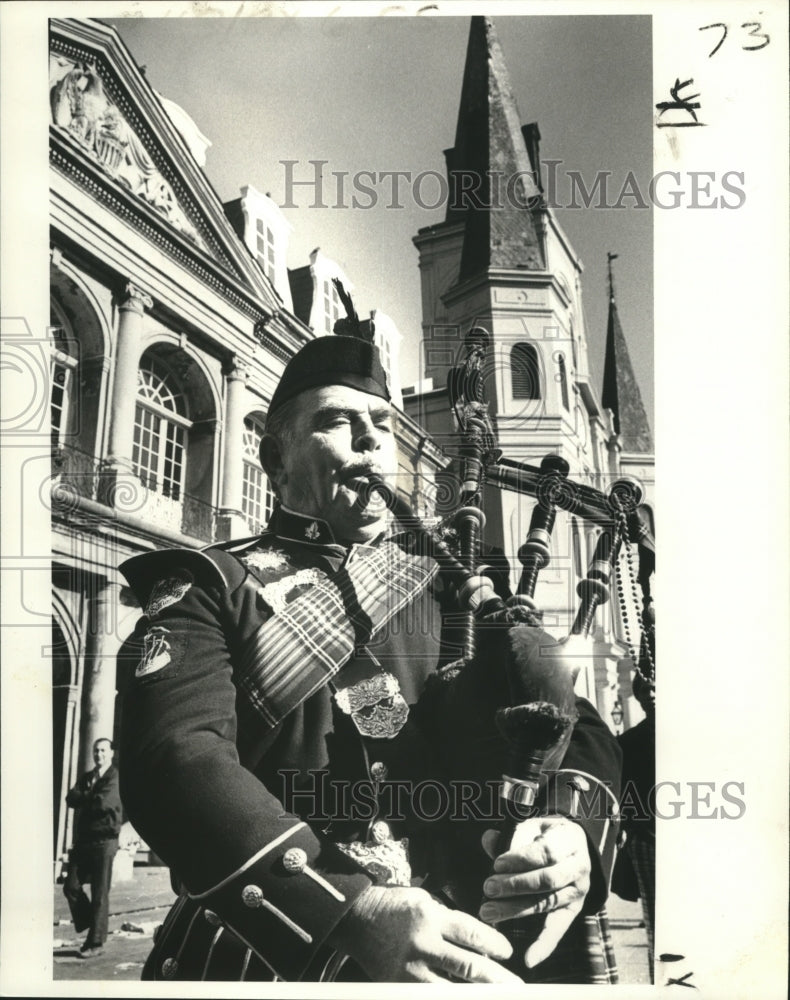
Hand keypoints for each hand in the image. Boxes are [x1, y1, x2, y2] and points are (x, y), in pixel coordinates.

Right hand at [328, 885, 520, 981]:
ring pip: (453, 988)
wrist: (358, 920)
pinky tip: (465, 998)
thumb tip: (478, 940)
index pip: (471, 933)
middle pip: (468, 965)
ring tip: (498, 995)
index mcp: (430, 916)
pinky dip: (450, 996)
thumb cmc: (394, 907)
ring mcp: (411, 968)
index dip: (494, 944)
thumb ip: (449, 918)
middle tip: (517, 986)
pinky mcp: (400, 985)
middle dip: (497, 978)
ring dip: (479, 994)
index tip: (508, 953)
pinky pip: (430, 995)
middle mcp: (423, 943)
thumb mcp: (424, 899)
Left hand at [479, 815, 590, 968]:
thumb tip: (488, 840)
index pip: (546, 852)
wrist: (572, 844)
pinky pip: (559, 928)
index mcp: (569, 840)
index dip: (520, 859)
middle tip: (488, 887)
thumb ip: (511, 835)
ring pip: (547, 903)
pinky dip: (544, 945)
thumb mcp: (532, 827)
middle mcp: (579, 868)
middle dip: (515, 885)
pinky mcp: (573, 910)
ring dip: (516, 909)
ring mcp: (578, 891)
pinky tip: (528, 959)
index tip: (497, 864)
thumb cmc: (545, 834)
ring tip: (488, 912)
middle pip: (547, 880)